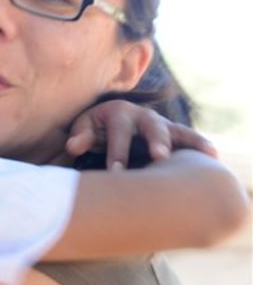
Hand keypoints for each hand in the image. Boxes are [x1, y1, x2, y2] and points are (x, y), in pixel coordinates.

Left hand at [66, 100, 217, 169]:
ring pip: (175, 131)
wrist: (107, 121)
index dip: (118, 152)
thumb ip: (79, 137)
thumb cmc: (93, 129)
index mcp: (118, 112)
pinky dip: (200, 145)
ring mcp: (160, 124)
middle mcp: (143, 116)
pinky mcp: (172, 135)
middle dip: (156, 141)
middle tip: (159, 157)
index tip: (116, 172)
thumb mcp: (83, 129)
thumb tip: (73, 147)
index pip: (119, 133)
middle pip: (151, 127)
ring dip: (187, 142)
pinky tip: (212, 157)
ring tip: (202, 155)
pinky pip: (188, 138)